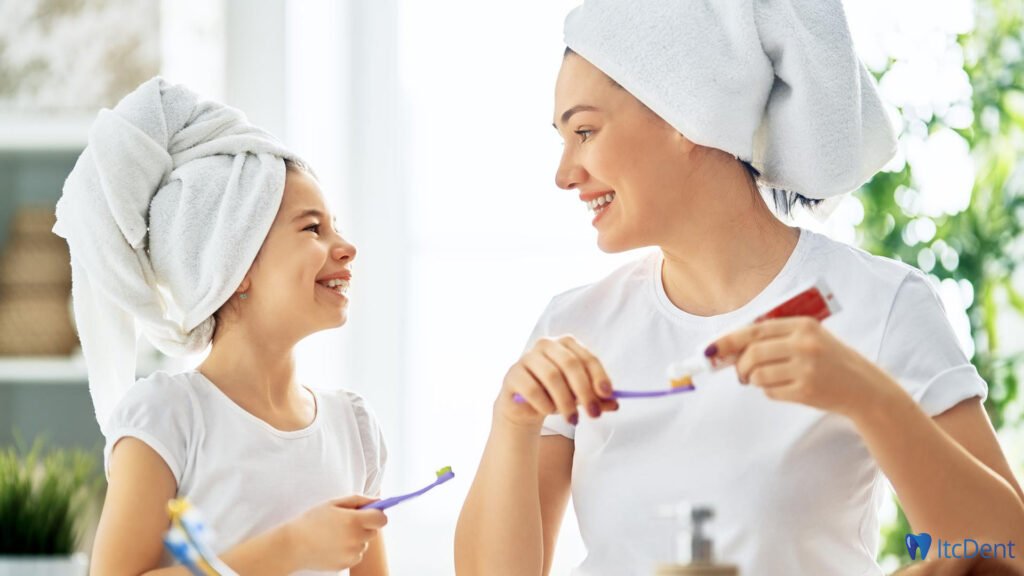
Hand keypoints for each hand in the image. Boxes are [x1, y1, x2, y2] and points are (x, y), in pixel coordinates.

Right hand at [283, 495, 387, 570]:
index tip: (369, 513)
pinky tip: (333, 545)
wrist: (293, 545)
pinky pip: (356, 555)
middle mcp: (356, 539)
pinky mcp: (346, 564)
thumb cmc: (312, 520)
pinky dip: (349, 550)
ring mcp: (352, 554)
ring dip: (356, 538)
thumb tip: (378, 501)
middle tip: (347, 522)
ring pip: (364, 543)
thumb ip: (359, 500)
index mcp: (354, 521)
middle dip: (365, 525)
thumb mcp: (334, 503)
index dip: (377, 514)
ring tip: (335, 535)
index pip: (382, 519)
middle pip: (374, 531)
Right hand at [496, 336, 619, 428]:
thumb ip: (597, 399)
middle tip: (593, 414)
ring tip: (573, 419)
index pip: (586, 357)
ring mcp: (527, 357)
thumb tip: (615, 403)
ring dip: (566, 401)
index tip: (608, 395)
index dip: (599, 376)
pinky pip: (532, 388)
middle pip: (570, 364)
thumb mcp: (580, 397)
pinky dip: (545, 404)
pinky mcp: (513, 373)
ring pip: (551, 376)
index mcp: (566, 344)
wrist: (525, 405)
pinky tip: (549, 411)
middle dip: (584, 391)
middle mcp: (546, 344)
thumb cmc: (556, 394)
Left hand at [710, 317, 899, 418]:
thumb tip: (731, 347)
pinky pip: (770, 392)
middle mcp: (804, 344)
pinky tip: (783, 388)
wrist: (865, 389)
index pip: (755, 330)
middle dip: (739, 366)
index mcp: (803, 325)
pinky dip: (768, 391)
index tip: (711, 350)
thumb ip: (777, 338)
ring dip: (752, 380)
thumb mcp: (810, 338)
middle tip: (739, 373)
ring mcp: (806, 368)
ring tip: (762, 380)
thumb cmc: (831, 361)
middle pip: (752, 353)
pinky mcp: (806, 391)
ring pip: (757, 375)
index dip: (728, 340)